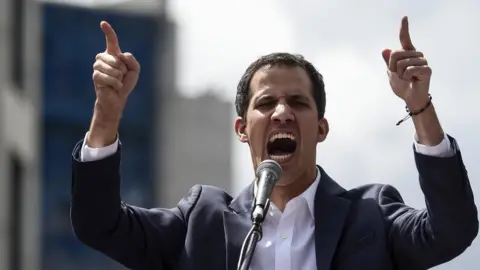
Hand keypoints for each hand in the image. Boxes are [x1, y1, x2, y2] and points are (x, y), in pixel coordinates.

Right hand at [88, 21, 140, 146]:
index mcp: (113, 55)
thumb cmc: (125, 84)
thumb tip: (121, 55)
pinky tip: (115, 87)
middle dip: (123, 68)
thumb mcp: (135, 70)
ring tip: (117, 82)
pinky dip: (116, 83)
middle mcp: (104, 58)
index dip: (108, 32)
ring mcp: (98, 67)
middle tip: (121, 76)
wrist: (118, 99)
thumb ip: (132, 60)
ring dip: (119, 76)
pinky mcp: (96, 76)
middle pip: (116, 57)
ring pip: (113, 67)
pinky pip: (109, 77)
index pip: (111, 40)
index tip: (103, 23)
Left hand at [382, 16, 430, 111]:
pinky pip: (410, 69)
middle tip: (399, 75)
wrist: (410, 98)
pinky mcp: (427, 69)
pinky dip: (407, 77)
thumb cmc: (402, 85)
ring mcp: (422, 61)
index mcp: (407, 54)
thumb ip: (389, 62)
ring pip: (402, 63)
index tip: (404, 17)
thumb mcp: (391, 73)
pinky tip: (412, 80)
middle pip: (396, 54)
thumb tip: (385, 50)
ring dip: (400, 74)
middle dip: (392, 67)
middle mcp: (416, 55)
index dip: (404, 28)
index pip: (405, 39)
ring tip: (407, 78)